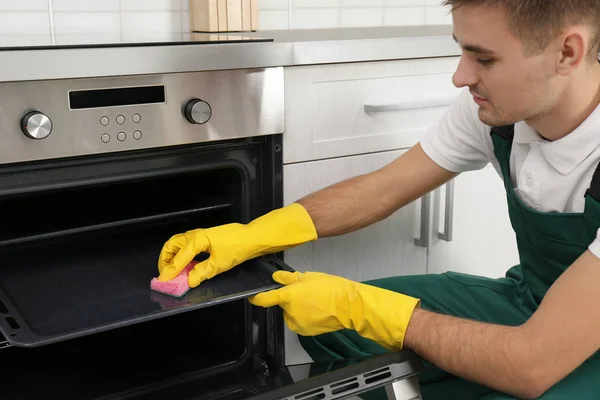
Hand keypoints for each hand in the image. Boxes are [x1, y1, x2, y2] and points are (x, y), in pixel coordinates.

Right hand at [157, 203, 317, 287]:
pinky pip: (188, 245)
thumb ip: (202, 272)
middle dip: (166, 259)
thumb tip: (189, 281)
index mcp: (196, 240)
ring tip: (175, 271)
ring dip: (174, 256)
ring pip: (179, 244)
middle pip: (172, 245)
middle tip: (166, 274)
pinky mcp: (207, 238)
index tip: (163, 281)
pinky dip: (183, 255)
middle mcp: (196, 235)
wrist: (253, 238)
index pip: (178, 258)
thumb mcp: (219, 264)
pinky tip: (188, 265)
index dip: (169, 271)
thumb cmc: (237, 248)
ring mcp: (201, 235)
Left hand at [249, 271, 419, 349]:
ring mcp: (297, 323)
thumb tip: (276, 277)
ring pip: (291, 314)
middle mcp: (290, 312)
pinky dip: (304, 317)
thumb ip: (290, 278)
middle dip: (290, 299)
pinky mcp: (305, 331)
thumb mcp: (310, 276)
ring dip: (297, 309)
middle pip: (283, 305)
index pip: (265, 299)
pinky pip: (299, 322)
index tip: (252, 297)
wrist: (349, 306)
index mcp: (289, 297)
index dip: (257, 298)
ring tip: (314, 301)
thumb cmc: (331, 288)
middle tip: (305, 292)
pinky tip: (317, 310)